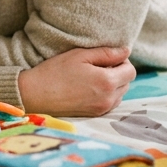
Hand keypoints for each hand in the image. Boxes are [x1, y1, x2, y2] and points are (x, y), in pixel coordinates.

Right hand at [18, 46, 135, 116]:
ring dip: (113, 84)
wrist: (35, 94)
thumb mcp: (79, 55)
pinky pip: (110, 102)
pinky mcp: (95, 115)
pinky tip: (88, 88)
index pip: (131, 70)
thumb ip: (106, 53)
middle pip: (127, 82)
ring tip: (92, 76)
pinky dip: (106, 94)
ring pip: (120, 93)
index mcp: (107, 81)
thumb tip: (126, 51)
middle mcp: (109, 98)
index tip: (107, 56)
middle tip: (97, 65)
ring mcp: (102, 108)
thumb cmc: (55, 71)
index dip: (122, 60)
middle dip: (118, 72)